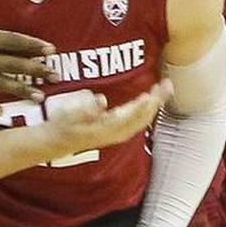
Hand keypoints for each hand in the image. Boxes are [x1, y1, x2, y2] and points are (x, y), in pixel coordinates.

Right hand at [43, 80, 172, 157]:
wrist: (58, 142)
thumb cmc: (63, 126)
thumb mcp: (69, 115)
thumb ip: (86, 109)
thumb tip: (101, 100)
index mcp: (106, 129)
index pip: (129, 116)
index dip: (142, 106)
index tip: (152, 94)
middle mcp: (116, 133)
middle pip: (142, 118)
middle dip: (156, 101)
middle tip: (167, 84)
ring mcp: (118, 133)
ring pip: (143, 119)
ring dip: (155, 104)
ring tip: (164, 88)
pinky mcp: (118, 130)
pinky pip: (139, 120)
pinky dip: (148, 109)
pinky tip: (151, 99)